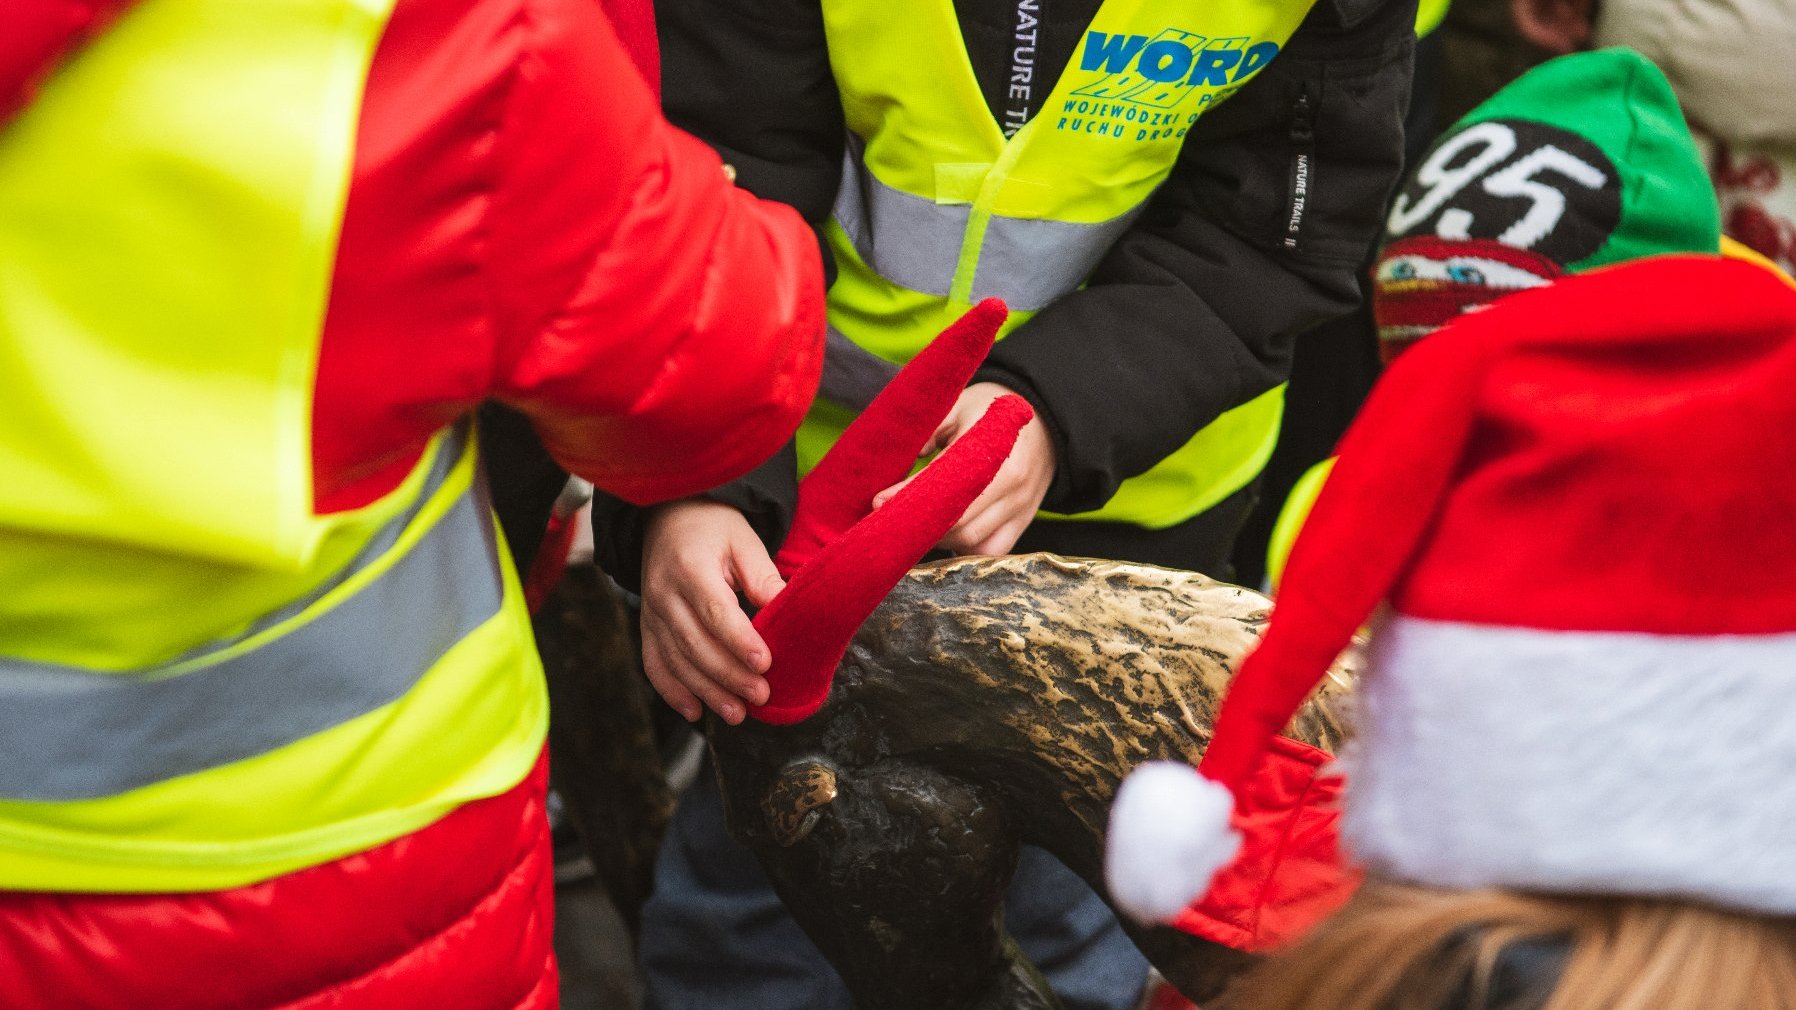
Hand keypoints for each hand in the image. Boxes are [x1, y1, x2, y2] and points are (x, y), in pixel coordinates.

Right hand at [640, 499, 784, 724]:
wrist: (668, 518)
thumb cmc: (713, 528)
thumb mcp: (744, 540)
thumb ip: (763, 576)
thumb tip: (786, 612)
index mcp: (690, 567)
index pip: (715, 611)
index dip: (739, 640)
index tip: (764, 664)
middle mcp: (664, 593)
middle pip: (695, 643)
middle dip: (728, 675)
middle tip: (760, 695)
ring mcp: (651, 613)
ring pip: (675, 660)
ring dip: (706, 691)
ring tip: (737, 713)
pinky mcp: (647, 627)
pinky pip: (654, 664)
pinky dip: (673, 691)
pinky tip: (696, 711)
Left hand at [871, 382, 1054, 555]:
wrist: (1047, 423)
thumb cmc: (992, 412)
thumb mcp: (959, 405)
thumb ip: (929, 430)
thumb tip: (899, 461)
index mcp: (994, 448)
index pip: (945, 482)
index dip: (908, 496)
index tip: (878, 501)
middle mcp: (1010, 483)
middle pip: (958, 521)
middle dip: (918, 525)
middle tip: (885, 522)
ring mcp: (1019, 507)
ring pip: (971, 540)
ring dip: (937, 541)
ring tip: (911, 530)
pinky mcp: (1023, 522)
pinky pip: (991, 550)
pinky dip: (964, 549)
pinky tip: (943, 539)